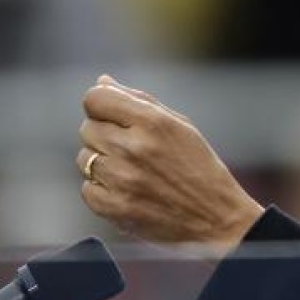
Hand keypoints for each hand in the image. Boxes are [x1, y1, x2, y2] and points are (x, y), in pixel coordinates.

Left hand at [78, 75, 263, 252]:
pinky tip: (128, 190)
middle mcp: (134, 148)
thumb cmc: (199, 166)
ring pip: (84, 158)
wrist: (215, 217)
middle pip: (88, 128)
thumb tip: (102, 82)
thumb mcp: (180, 125)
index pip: (96, 99)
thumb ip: (139, 100)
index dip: (100, 104)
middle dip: (105, 134)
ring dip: (103, 162)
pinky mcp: (113, 208)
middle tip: (132, 147)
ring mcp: (121, 180)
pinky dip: (102, 189)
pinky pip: (87, 188)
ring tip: (133, 171)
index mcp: (153, 122)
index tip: (110, 113)